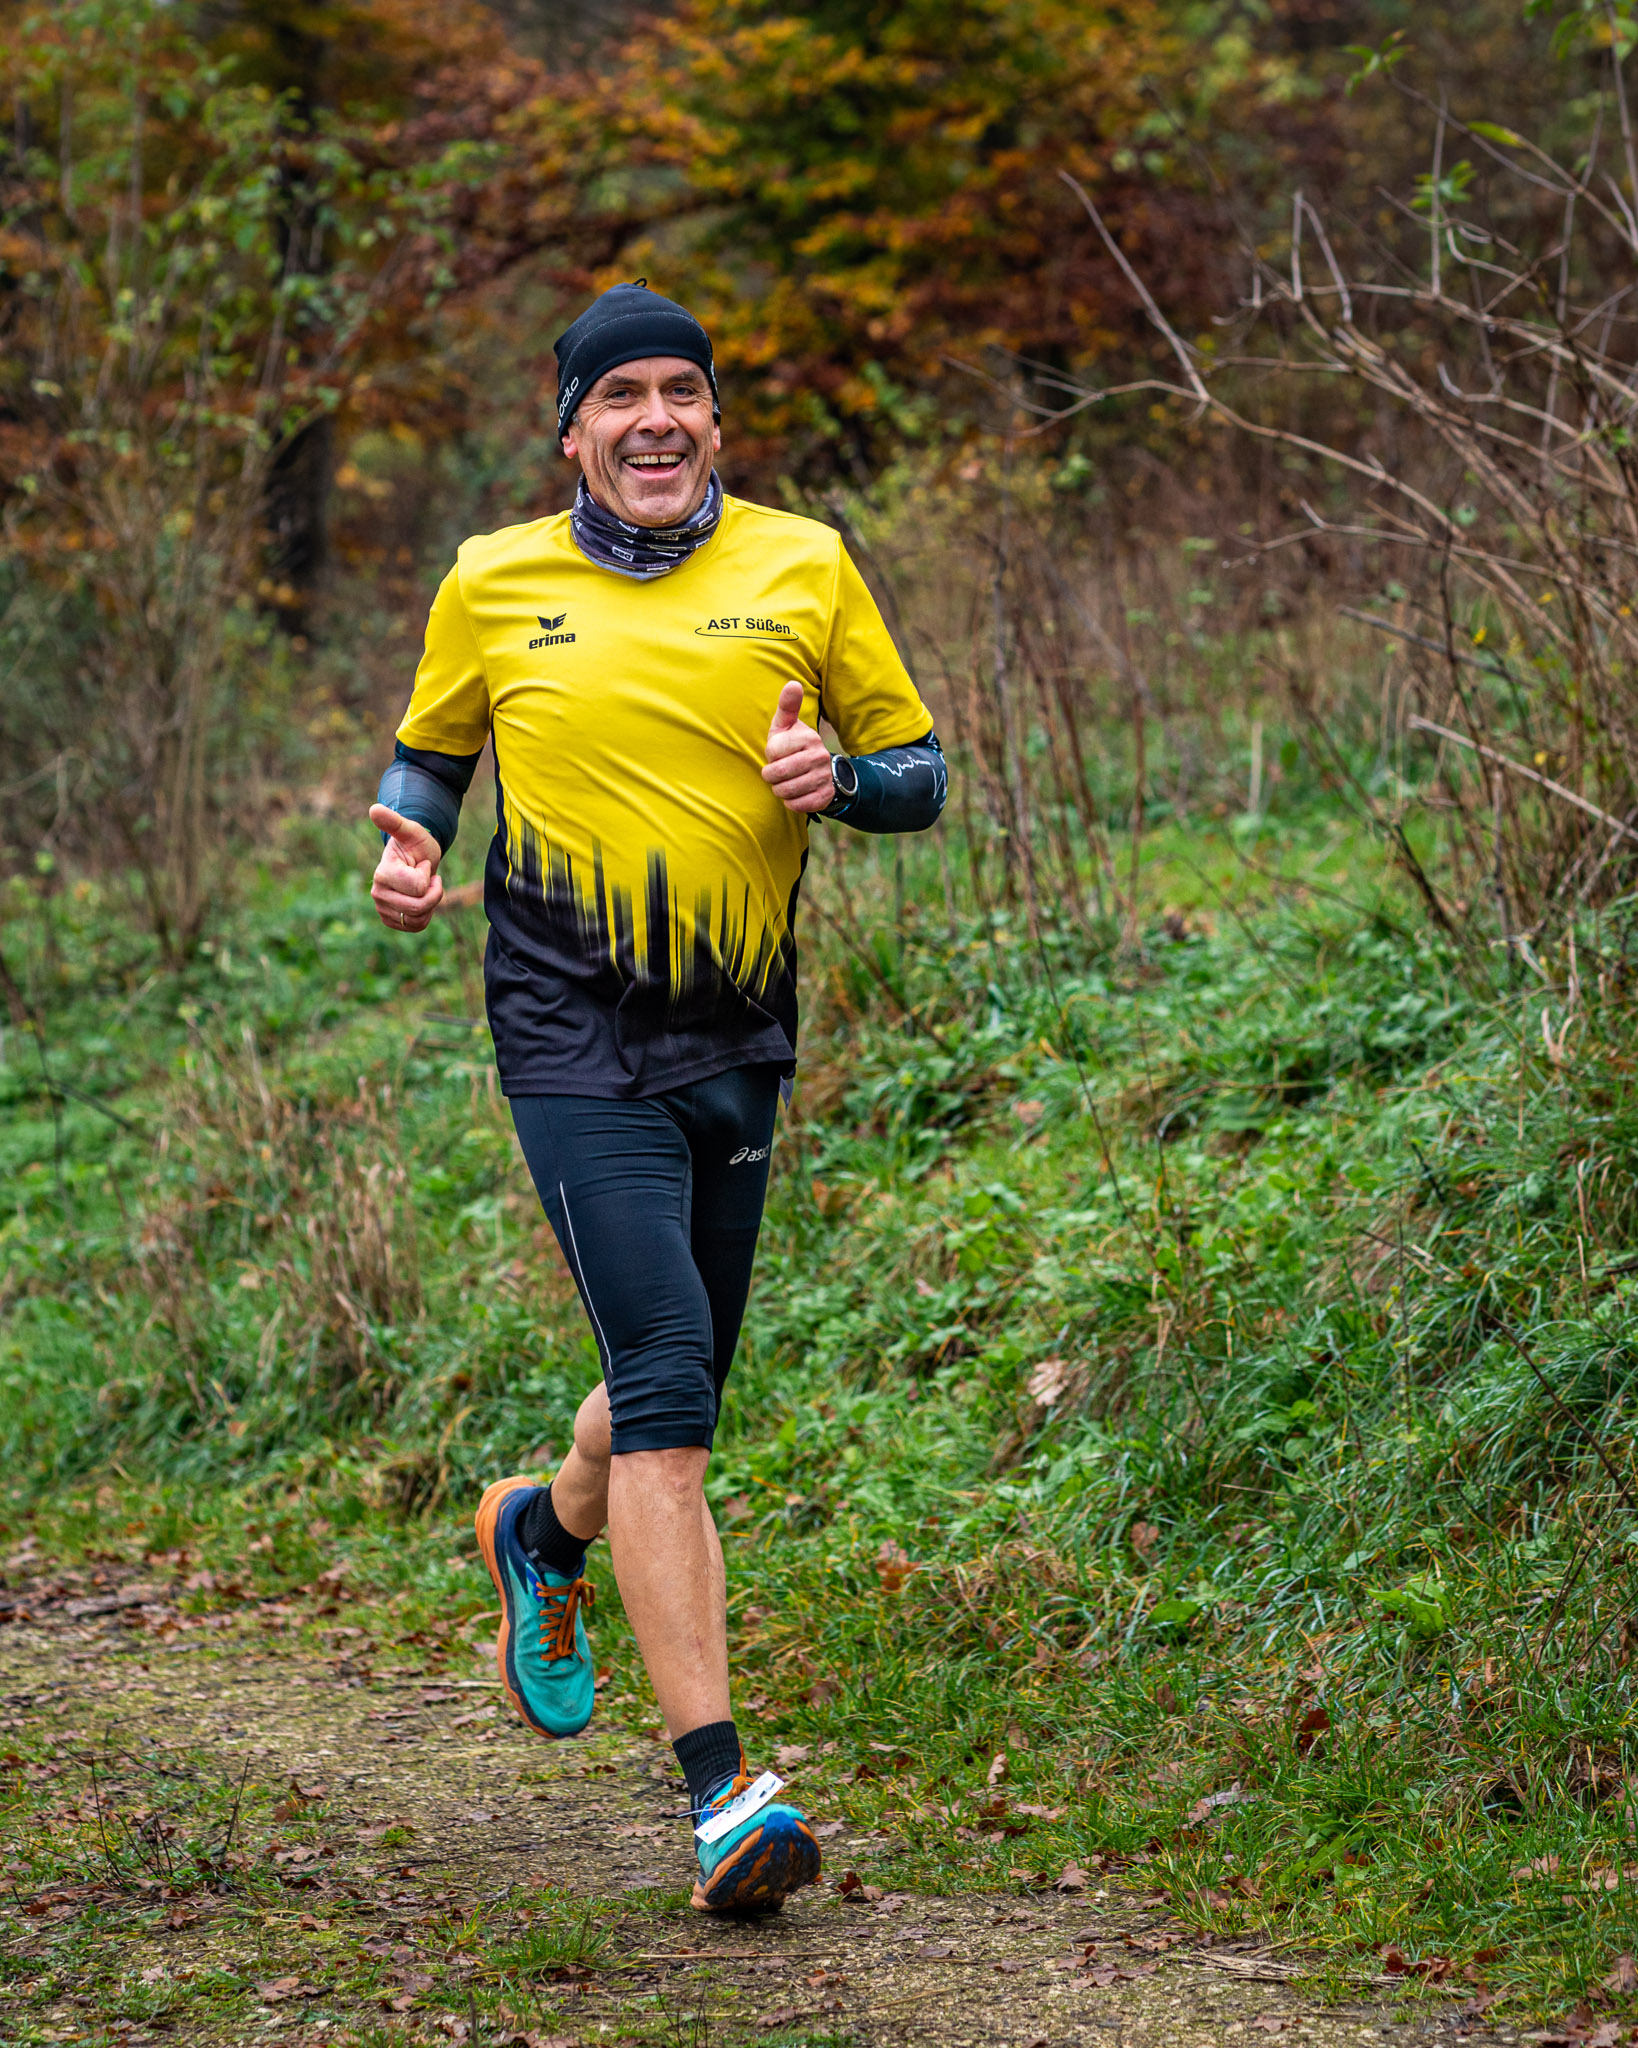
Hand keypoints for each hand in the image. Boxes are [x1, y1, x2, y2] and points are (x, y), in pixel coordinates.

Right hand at [368, 804, 444, 931]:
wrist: (416, 859)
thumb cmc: (415, 843)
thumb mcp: (411, 831)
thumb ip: (395, 822)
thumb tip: (374, 809)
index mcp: (382, 873)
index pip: (418, 887)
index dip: (427, 875)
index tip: (421, 864)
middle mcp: (378, 893)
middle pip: (418, 907)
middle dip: (433, 892)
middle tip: (428, 877)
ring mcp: (382, 909)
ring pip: (418, 919)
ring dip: (430, 904)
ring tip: (424, 887)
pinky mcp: (390, 920)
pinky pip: (416, 926)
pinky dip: (425, 915)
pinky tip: (420, 899)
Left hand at [762, 680, 833, 813]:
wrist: (823, 771)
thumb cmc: (794, 745)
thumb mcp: (787, 725)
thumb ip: (787, 706)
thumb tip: (793, 683)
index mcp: (808, 737)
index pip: (772, 752)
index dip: (770, 756)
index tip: (777, 754)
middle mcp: (819, 756)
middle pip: (777, 773)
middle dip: (771, 776)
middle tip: (776, 772)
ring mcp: (824, 778)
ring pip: (786, 791)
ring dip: (779, 790)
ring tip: (784, 782)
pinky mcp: (825, 796)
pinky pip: (797, 805)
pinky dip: (791, 802)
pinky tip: (795, 794)